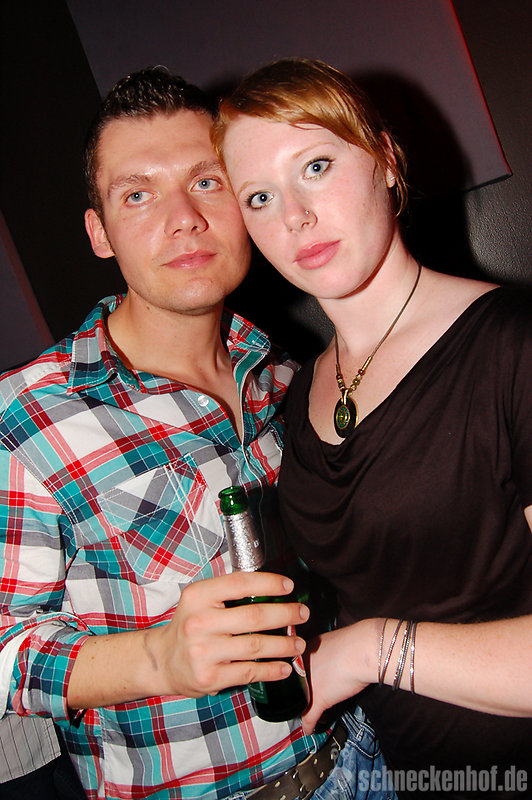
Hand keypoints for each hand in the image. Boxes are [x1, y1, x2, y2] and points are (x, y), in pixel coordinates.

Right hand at [147, 571, 308, 697]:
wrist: (162, 661)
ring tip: (298, 643)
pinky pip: (249, 672)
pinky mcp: (209, 677)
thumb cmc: (189, 626)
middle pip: (254, 615)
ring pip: (256, 645)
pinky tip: (284, 667)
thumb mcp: (199, 600)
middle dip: (285, 614)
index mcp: (198, 596)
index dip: (268, 582)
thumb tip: (271, 586)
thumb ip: (227, 593)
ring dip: (284, 644)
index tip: (289, 585)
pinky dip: (271, 670)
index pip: (239, 583)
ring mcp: (203, 652)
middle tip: (303, 613)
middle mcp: (199, 622)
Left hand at [302, 621, 376, 732]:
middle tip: (306, 699)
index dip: (300, 680)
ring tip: (309, 713)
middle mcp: (301, 667)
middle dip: (302, 694)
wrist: (362, 649)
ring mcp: (308, 684)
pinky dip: (309, 726)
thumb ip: (324, 650)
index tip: (303, 684)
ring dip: (306, 709)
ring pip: (301, 702)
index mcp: (302, 650)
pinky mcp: (318, 700)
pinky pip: (309, 717)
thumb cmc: (353, 643)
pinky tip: (310, 731)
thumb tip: (330, 657)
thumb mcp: (331, 642)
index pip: (295, 669)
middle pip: (296, 685)